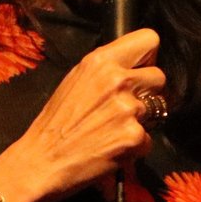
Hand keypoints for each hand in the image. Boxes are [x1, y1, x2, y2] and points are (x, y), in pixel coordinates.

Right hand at [0, 29, 163, 201]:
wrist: (41, 162)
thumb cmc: (54, 124)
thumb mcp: (75, 80)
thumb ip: (105, 69)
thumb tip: (133, 66)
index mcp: (100, 61)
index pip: (149, 40)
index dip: (146, 58)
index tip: (138, 71)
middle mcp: (117, 80)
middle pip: (159, 77)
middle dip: (147, 92)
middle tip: (124, 106)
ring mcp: (128, 109)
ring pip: (156, 109)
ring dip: (140, 120)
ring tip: (112, 129)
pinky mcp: (134, 137)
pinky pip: (149, 138)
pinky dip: (135, 146)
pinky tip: (113, 147)